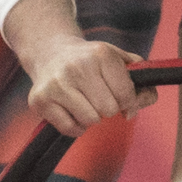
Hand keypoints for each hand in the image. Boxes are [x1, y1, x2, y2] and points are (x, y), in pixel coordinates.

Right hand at [27, 36, 150, 137]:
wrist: (50, 53)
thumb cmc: (90, 61)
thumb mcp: (118, 60)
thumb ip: (140, 80)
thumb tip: (138, 106)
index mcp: (101, 54)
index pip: (126, 95)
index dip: (128, 102)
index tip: (121, 99)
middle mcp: (77, 66)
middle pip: (108, 110)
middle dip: (108, 108)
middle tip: (98, 98)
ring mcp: (57, 83)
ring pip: (90, 121)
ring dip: (91, 118)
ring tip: (84, 103)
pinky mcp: (41, 99)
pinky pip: (70, 128)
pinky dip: (75, 126)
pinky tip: (71, 111)